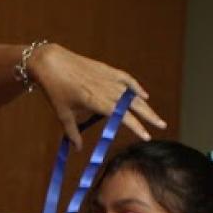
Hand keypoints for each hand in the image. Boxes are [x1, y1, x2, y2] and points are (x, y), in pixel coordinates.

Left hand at [26, 44, 165, 146]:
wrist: (50, 62)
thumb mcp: (62, 114)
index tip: (147, 136)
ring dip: (145, 104)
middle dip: (149, 116)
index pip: (122, 116)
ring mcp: (107, 77)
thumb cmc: (55, 90)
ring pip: (132, 92)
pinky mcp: (106, 69)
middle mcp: (106, 89)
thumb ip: (72, 133)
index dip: (136, 127)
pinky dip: (136, 87)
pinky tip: (144, 95)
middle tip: (162, 125)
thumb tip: (77, 150)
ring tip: (155, 115)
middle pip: (133, 104)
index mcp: (97, 101)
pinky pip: (126, 79)